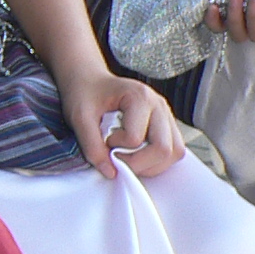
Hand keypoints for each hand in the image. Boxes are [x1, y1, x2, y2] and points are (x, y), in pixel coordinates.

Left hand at [59, 64, 182, 180]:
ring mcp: (166, 115)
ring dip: (151, 165)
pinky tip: (137, 155)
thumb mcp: (79, 117)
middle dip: (139, 163)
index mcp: (140, 97)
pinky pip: (173, 151)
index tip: (104, 141)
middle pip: (166, 149)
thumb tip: (110, 173)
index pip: (136, 138)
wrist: (89, 81)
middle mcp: (159, 105)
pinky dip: (156, 161)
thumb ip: (91, 146)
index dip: (117, 148)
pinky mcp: (166, 125)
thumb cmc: (85, 94)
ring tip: (127, 156)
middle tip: (117, 157)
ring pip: (175, 153)